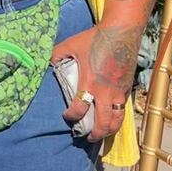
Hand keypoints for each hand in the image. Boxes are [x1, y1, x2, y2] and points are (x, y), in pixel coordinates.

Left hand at [51, 22, 141, 141]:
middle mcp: (105, 92)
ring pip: (116, 120)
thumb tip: (45, 62)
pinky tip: (111, 121)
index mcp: (89, 82)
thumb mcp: (70, 45)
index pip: (79, 109)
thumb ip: (56, 55)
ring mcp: (118, 92)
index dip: (71, 116)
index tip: (67, 117)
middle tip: (87, 138)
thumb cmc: (94, 39)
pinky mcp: (127, 89)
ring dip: (108, 131)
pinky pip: (123, 110)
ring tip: (101, 135)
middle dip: (94, 134)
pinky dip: (117, 119)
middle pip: (102, 123)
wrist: (120, 32)